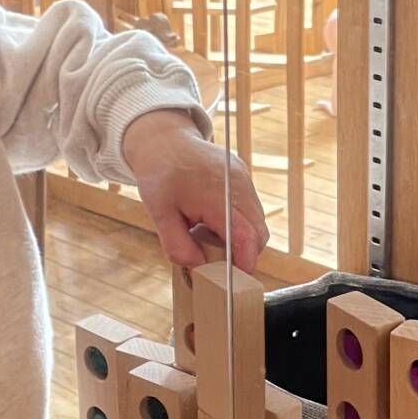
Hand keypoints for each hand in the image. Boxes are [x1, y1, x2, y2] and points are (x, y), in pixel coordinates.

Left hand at [122, 109, 267, 271]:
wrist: (164, 140)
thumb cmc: (161, 175)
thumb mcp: (159, 214)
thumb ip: (177, 245)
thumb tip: (198, 265)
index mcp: (217, 195)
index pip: (244, 236)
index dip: (244, 261)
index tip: (235, 279)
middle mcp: (238, 186)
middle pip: (258, 232)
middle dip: (244, 253)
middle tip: (219, 261)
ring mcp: (244, 179)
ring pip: (257, 221)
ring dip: (241, 237)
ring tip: (209, 233)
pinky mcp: (244, 177)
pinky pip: (251, 208)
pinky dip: (239, 221)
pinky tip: (213, 219)